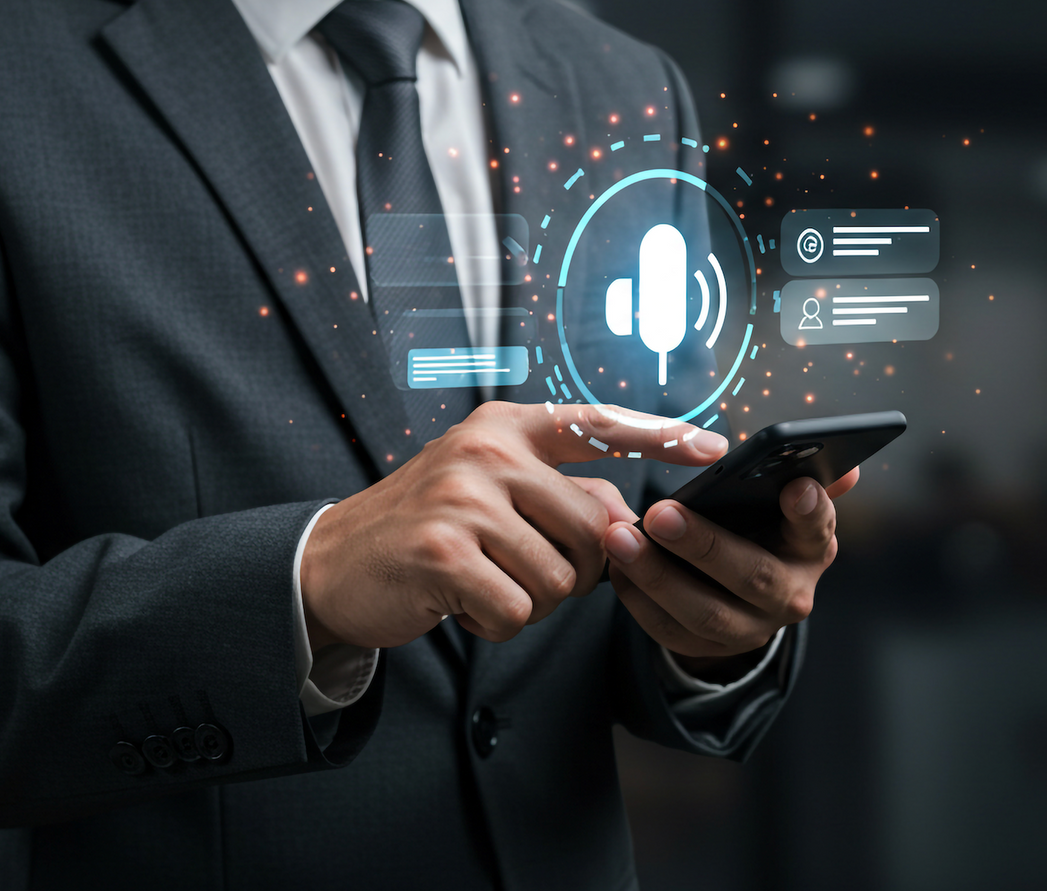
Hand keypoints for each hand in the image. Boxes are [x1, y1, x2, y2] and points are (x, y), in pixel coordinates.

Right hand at [301, 402, 726, 648]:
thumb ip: (559, 493)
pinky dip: (497, 623)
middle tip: (518, 570)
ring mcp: (463, 500)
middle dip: (573, 570)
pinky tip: (461, 604)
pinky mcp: (443, 554)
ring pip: (561, 578)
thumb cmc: (426, 529)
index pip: (596, 423)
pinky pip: (518, 611)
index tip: (715, 444)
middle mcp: (486, 452)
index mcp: (504, 427)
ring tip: (483, 583)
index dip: (660, 433)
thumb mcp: (490, 490)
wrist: (332, 565)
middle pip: (594, 529)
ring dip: (531, 601)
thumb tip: (628, 522)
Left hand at [603, 468, 858, 678]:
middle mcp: (790, 595)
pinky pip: (670, 632)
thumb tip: (849, 468)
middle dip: (704, 545)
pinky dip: (640, 601)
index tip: (793, 486)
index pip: (817, 527)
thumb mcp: (784, 504)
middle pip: (752, 576)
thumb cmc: (760, 527)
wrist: (740, 592)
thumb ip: (807, 480)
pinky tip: (616, 567)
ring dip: (658, 576)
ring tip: (620, 539)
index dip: (810, 510)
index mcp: (812, 547)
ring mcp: (751, 629)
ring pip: (705, 613)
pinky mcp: (709, 649)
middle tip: (660, 513)